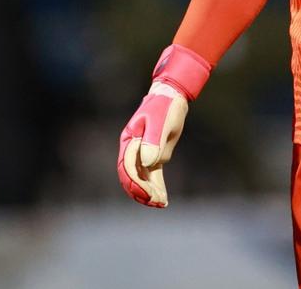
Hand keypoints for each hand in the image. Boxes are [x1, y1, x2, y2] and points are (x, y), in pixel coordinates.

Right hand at [116, 43, 212, 207]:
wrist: (172, 97)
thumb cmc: (164, 107)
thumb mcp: (159, 122)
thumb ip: (153, 141)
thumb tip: (148, 163)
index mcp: (129, 140)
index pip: (128, 167)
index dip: (135, 182)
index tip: (147, 193)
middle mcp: (133, 149)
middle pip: (131, 176)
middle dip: (141, 191)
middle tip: (155, 201)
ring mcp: (143, 154)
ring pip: (142, 178)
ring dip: (149, 193)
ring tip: (161, 203)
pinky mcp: (155, 156)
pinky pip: (152, 175)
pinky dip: (157, 187)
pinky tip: (163, 200)